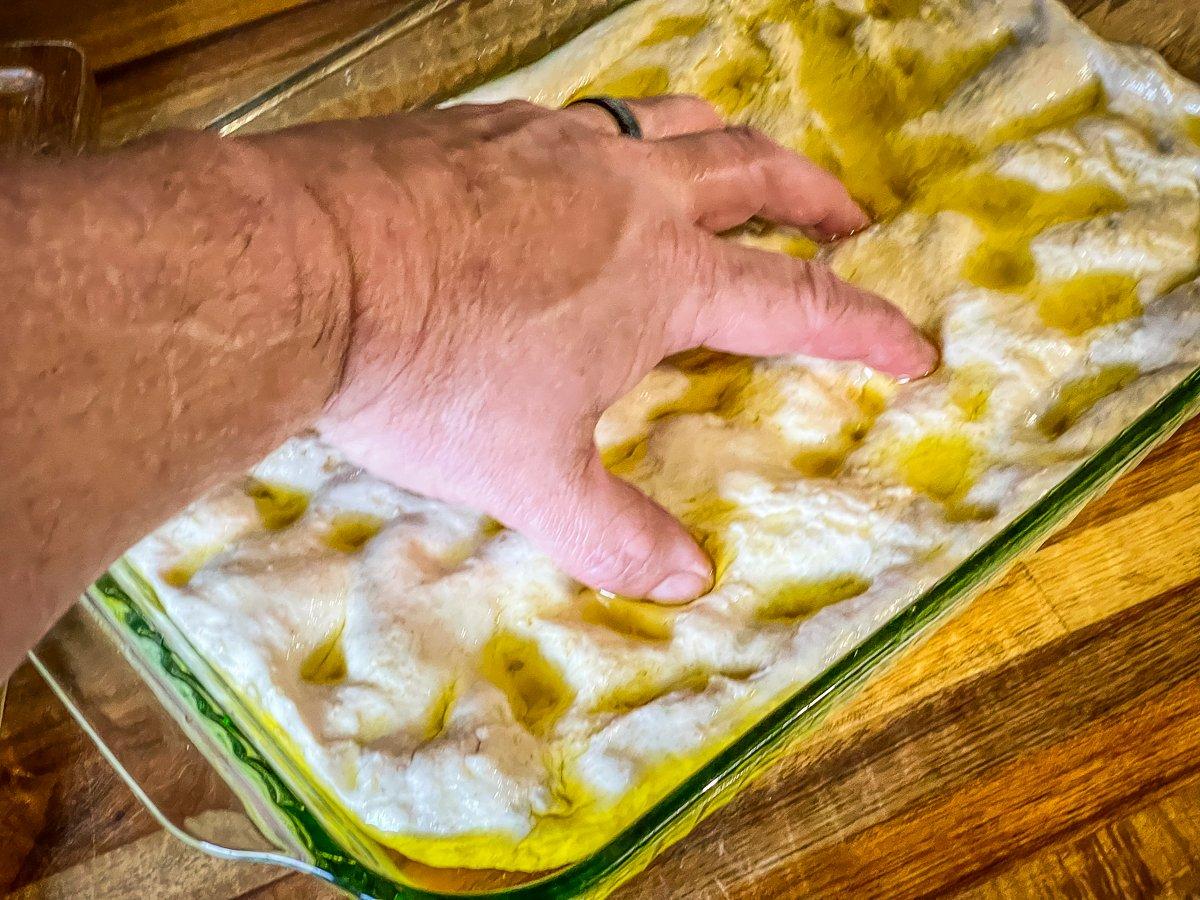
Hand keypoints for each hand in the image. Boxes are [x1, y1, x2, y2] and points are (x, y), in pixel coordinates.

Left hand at [258, 96, 936, 601]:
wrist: (304, 266)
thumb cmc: (431, 374)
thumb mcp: (529, 475)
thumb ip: (612, 531)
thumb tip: (686, 583)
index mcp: (662, 275)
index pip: (794, 302)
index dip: (864, 326)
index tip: (914, 345)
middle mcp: (627, 193)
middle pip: (751, 175)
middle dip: (812, 198)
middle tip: (848, 215)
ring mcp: (556, 146)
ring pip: (673, 123)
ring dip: (727, 143)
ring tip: (745, 161)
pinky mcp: (486, 127)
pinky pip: (585, 118)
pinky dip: (623, 137)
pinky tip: (595, 162)